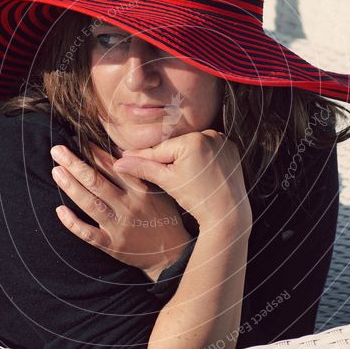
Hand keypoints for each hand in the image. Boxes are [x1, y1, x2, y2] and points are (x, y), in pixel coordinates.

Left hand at [50, 140, 193, 280]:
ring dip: (71, 187)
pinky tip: (60, 211)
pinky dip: (73, 223)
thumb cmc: (164, 217)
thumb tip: (118, 151)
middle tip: (57, 151)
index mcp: (140, 190)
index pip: (113, 167)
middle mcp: (129, 206)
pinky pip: (88, 233)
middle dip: (75, 164)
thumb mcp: (158, 191)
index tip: (79, 141)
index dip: (95, 153)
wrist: (171, 254)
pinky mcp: (112, 245)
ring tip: (56, 171)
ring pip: (90, 203)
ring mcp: (119, 226)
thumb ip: (139, 173)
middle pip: (97, 182)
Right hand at [112, 129, 252, 230]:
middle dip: (163, 157)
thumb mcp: (167, 182)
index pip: (160, 150)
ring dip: (181, 156)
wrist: (228, 213)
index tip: (124, 156)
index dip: (141, 156)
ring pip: (191, 148)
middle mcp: (209, 135)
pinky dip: (199, 157)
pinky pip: (207, 149)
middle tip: (140, 162)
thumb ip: (143, 168)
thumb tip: (119, 163)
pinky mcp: (231, 148)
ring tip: (171, 170)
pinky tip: (193, 170)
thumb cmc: (197, 199)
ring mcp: (222, 140)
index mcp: (192, 141)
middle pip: (176, 147)